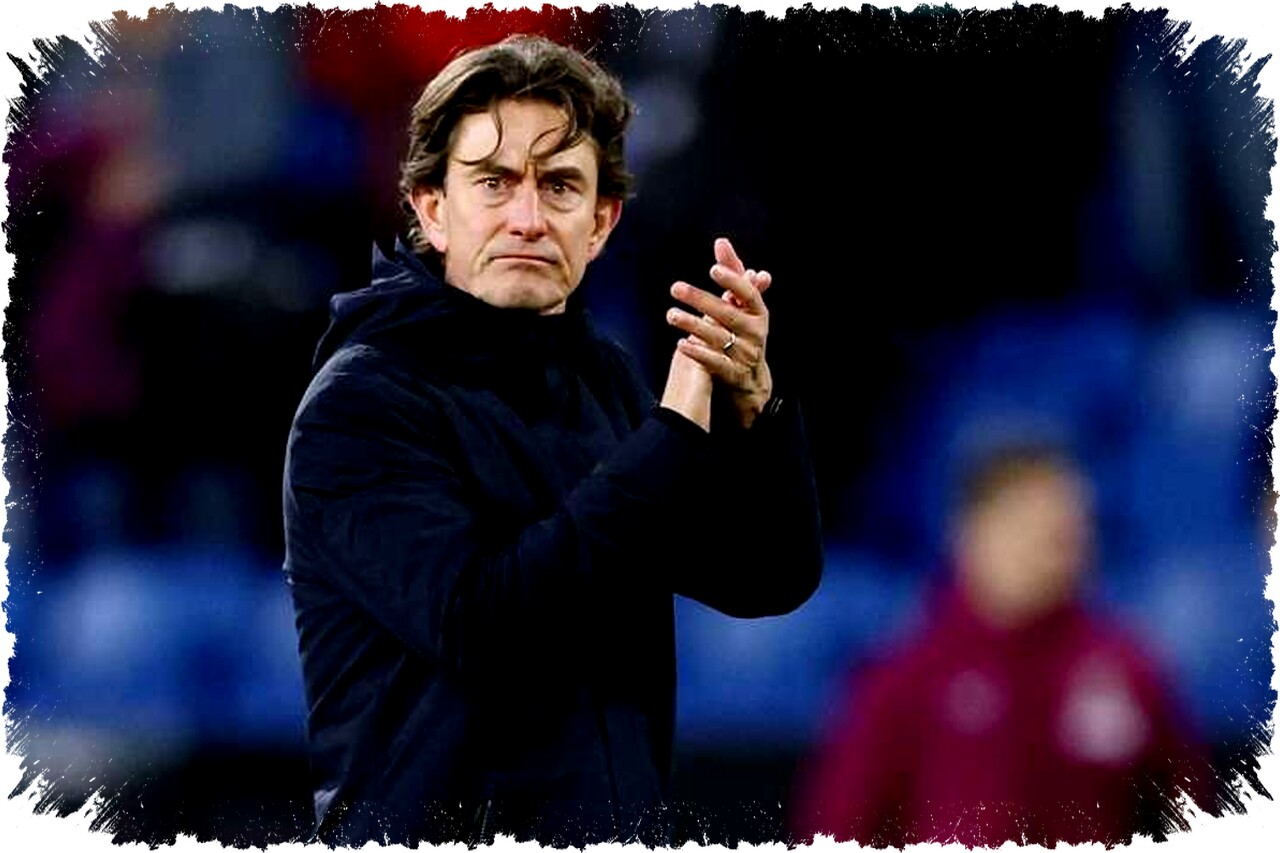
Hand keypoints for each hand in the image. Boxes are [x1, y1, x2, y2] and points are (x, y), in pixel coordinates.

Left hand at [666, 237, 772, 428]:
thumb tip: (721, 242)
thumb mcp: (742, 306)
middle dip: (701, 300)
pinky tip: (681, 344)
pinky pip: (716, 363)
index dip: (733, 281)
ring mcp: (746, 354)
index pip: (748, 293)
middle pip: (728, 314)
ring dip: (693, 325)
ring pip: (718, 337)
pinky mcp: (734, 375)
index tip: (713, 269)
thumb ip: (732, 274)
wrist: (751, 380)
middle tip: (676, 287)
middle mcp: (755, 333)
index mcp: (759, 313)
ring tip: (671, 315)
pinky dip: (698, 353)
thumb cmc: (744, 334)